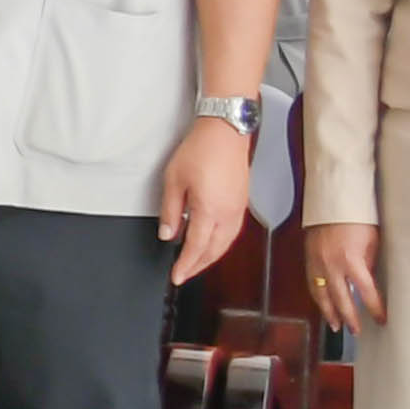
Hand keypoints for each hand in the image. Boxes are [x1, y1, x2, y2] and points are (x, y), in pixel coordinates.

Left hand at [156, 115, 253, 282]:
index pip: (196, 247)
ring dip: (211, 257)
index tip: (176, 276)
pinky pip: (232, 232)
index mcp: (209, 210)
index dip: (185, 265)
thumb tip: (167, 233)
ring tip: (196, 264)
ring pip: (226, 244)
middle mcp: (228, 214)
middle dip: (198, 266)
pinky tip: (212, 244)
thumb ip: (170, 210)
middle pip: (213, 250)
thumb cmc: (201, 150)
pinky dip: (221, 244)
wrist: (225, 132)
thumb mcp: (174, 180)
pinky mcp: (242, 203)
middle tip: (184, 274)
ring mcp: (238, 209)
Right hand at [303, 217, 381, 330]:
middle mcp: (332, 266)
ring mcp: (317, 263)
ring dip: (329, 312)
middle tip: (355, 331)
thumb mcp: (371, 242)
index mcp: (352, 261)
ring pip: (321, 295)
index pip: (366, 293)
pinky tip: (322, 304)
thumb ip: (368, 264)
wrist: (332, 202)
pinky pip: (312, 283)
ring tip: (335, 325)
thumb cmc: (357, 218)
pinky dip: (317, 296)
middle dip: (349, 317)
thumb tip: (367, 282)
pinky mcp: (308, 258)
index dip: (374, 308)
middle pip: (341, 300)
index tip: (381, 319)